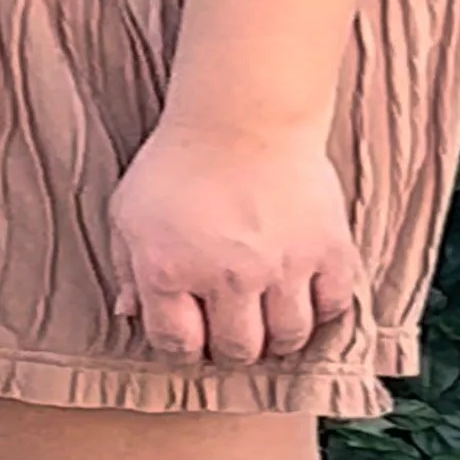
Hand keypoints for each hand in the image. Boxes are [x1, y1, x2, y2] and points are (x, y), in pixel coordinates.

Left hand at [106, 116, 363, 368]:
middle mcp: (228, 277)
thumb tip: (129, 315)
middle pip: (238, 349)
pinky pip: (334, 304)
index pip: (178, 344)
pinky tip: (306, 298)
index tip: (193, 336)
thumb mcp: (129, 211)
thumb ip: (125, 269)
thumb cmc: (179, 161)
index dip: (184, 346)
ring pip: (288, 337)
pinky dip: (323, 309)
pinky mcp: (327, 247)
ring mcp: (282, 265)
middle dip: (232, 349)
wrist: (244, 110)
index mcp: (170, 272)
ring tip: (271, 322)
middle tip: (234, 333)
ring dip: (278, 339)